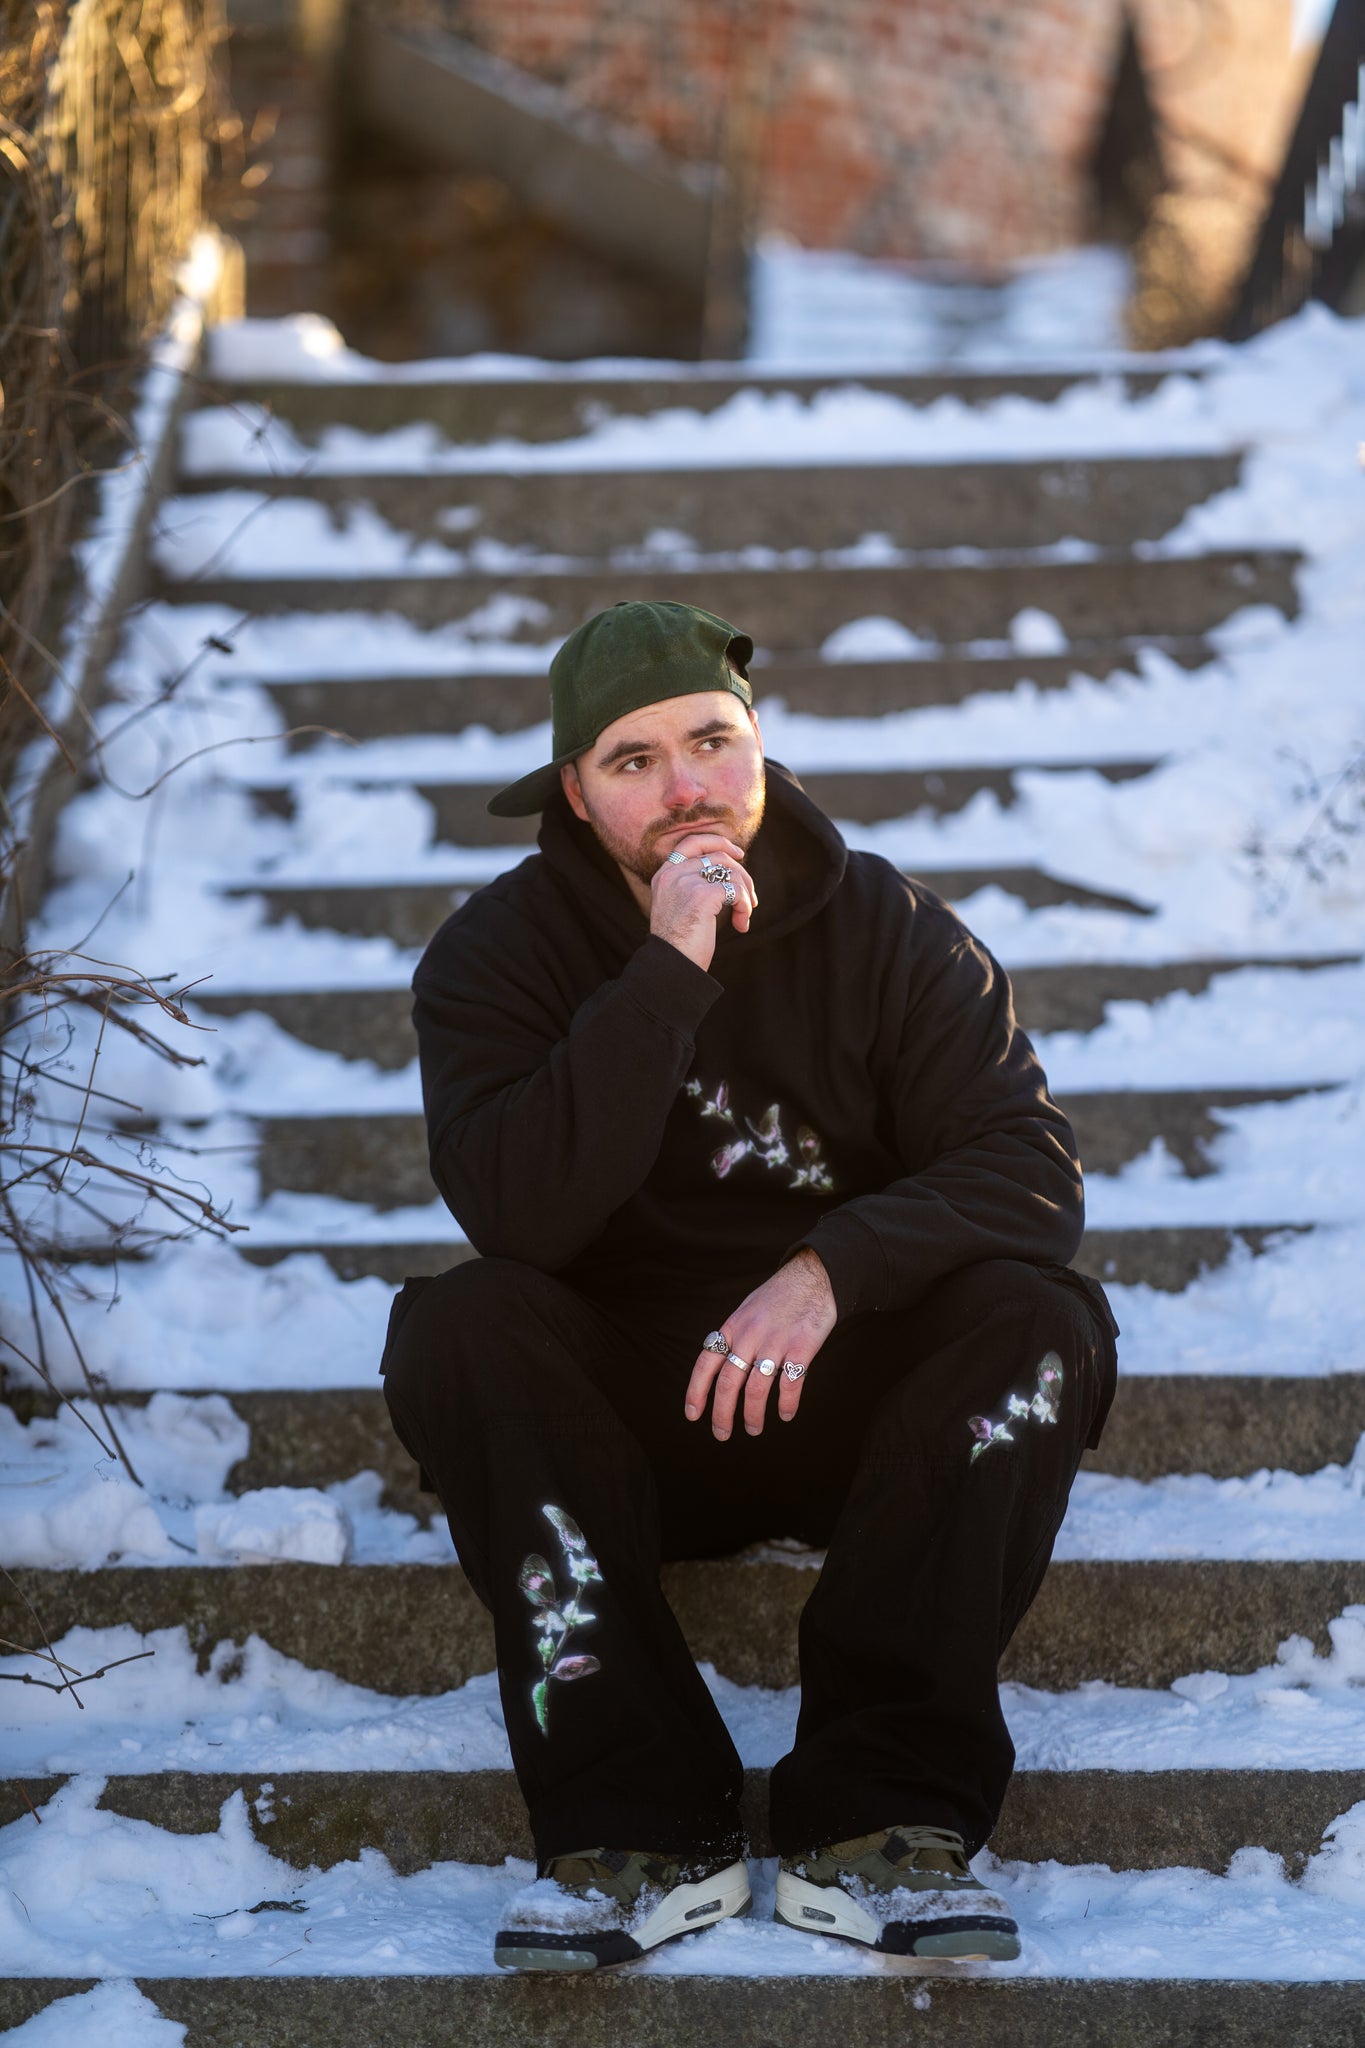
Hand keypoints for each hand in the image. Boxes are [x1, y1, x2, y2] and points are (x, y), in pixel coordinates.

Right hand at [649, 831, 756, 972]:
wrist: (672, 965)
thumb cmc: (678, 943)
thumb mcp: (678, 906)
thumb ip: (692, 885)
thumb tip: (730, 871)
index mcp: (664, 874)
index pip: (692, 842)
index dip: (718, 842)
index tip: (738, 853)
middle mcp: (673, 874)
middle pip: (718, 856)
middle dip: (742, 873)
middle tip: (751, 896)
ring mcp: (686, 883)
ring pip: (731, 873)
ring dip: (746, 894)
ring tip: (744, 916)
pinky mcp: (702, 896)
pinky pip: (736, 891)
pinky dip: (745, 906)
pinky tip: (741, 924)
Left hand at [685, 1249, 835, 1438]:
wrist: (812, 1276)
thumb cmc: (777, 1296)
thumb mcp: (746, 1310)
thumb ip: (734, 1337)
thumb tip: (719, 1366)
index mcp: (733, 1327)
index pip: (707, 1363)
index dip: (696, 1391)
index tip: (693, 1415)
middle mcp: (750, 1335)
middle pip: (729, 1382)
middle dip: (722, 1414)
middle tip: (721, 1434)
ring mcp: (776, 1341)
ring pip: (756, 1388)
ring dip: (753, 1415)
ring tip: (753, 1429)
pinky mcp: (802, 1346)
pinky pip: (790, 1384)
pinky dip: (786, 1404)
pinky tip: (785, 1414)